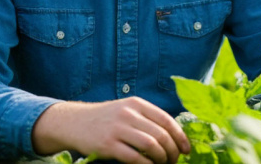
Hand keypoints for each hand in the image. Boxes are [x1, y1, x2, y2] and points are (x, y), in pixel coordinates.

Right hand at [31, 97, 190, 162]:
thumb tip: (174, 137)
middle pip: (161, 135)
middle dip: (172, 152)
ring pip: (151, 146)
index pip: (167, 120)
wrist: (74, 122)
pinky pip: (135, 158)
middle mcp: (128, 113)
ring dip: (161, 160)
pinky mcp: (107, 145)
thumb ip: (147, 119)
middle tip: (173, 162)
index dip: (180, 137)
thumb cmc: (107, 119)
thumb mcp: (127, 110)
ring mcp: (117, 129)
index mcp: (137, 103)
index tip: (186, 150)